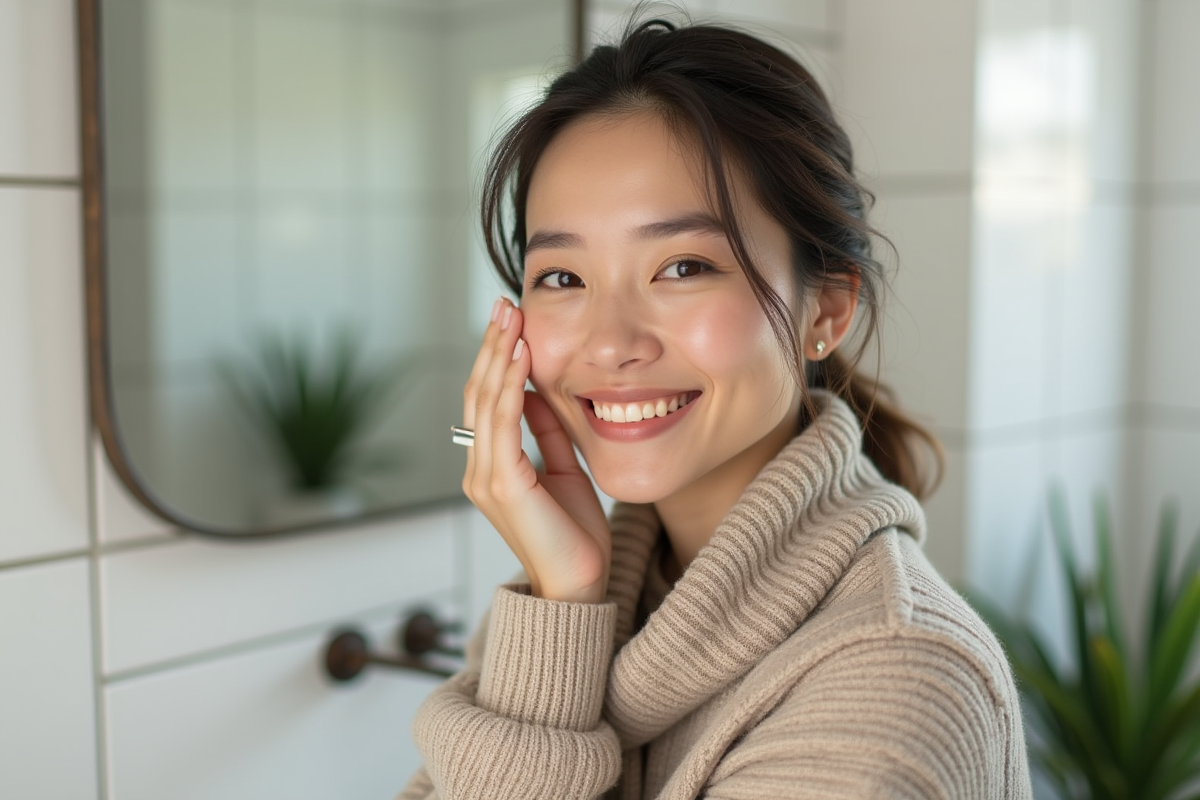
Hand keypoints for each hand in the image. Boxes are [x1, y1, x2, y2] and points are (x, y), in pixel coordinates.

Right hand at [462, 298, 611, 603]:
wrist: (578, 586)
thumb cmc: (575, 534)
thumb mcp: (562, 469)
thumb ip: (546, 431)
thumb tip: (539, 389)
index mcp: (492, 466)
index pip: (487, 400)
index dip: (496, 358)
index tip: (510, 320)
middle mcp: (479, 469)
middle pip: (478, 393)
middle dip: (491, 345)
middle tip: (503, 303)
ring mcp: (485, 477)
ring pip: (485, 402)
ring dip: (498, 355)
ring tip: (510, 317)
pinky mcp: (502, 485)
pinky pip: (503, 423)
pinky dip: (511, 385)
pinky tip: (521, 356)